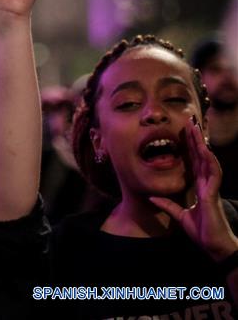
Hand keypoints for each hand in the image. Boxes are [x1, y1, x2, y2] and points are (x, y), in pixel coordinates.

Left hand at [150, 119, 237, 261]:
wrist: (215, 246)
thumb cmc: (203, 232)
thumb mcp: (180, 216)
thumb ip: (168, 205)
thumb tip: (152, 196)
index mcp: (200, 187)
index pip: (194, 163)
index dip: (189, 148)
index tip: (183, 133)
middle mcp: (207, 184)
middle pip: (200, 157)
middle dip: (195, 139)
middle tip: (190, 121)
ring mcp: (211, 188)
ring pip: (207, 161)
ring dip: (202, 144)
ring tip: (196, 128)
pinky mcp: (213, 195)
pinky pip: (213, 175)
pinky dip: (209, 162)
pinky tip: (205, 150)